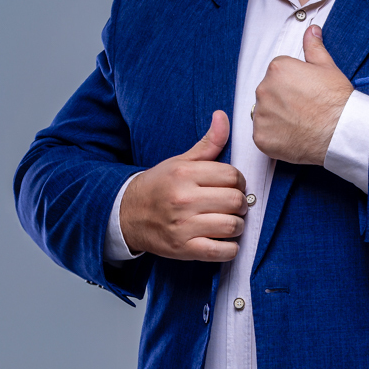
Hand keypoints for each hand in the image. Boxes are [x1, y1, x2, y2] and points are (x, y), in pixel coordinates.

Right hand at [119, 111, 246, 261]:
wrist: (127, 214)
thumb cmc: (159, 187)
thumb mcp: (180, 162)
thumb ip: (207, 144)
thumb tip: (222, 116)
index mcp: (184, 174)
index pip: (232, 175)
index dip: (239, 181)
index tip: (233, 186)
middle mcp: (184, 199)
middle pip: (235, 200)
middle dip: (241, 204)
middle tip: (233, 206)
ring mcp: (183, 226)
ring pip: (232, 226)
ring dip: (237, 226)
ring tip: (229, 222)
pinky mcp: (184, 248)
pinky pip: (221, 252)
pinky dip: (230, 249)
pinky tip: (224, 241)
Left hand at [253, 25, 353, 164]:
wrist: (340, 133)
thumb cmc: (336, 101)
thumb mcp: (328, 67)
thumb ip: (313, 47)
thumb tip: (311, 30)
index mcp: (278, 68)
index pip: (278, 73)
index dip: (293, 84)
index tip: (306, 93)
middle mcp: (264, 89)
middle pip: (269, 92)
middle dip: (283, 99)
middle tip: (304, 109)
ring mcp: (261, 114)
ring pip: (265, 114)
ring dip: (277, 118)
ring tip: (299, 123)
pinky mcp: (261, 136)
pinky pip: (263, 134)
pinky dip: (275, 137)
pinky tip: (293, 136)